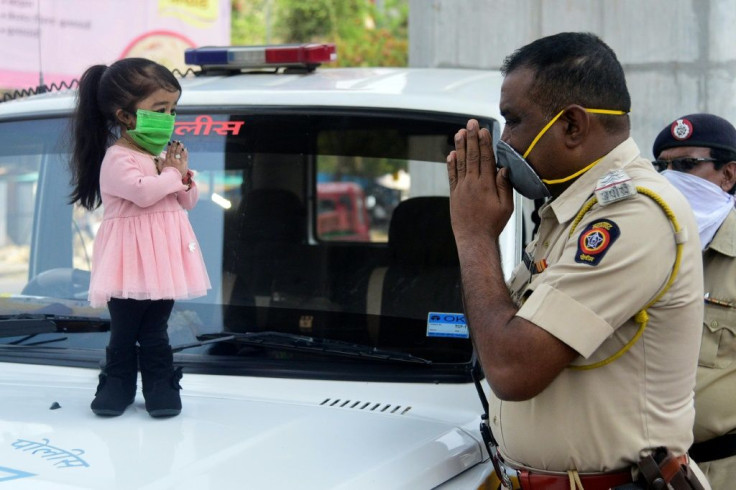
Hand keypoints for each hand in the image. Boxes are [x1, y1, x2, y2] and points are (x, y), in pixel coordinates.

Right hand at [162, 140, 188, 178]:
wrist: (172, 179)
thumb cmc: (167, 174)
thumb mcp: (161, 168)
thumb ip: (159, 162)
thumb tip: (157, 158)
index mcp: (167, 160)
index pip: (168, 152)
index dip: (169, 147)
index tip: (170, 142)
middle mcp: (172, 160)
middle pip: (174, 151)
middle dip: (175, 145)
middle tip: (176, 141)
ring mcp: (178, 161)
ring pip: (179, 152)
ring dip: (180, 147)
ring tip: (181, 143)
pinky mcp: (183, 163)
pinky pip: (184, 156)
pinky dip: (184, 152)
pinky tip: (185, 149)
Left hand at [447, 119, 513, 240]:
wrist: (474, 239)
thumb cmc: (492, 224)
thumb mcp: (506, 206)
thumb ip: (505, 186)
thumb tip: (504, 168)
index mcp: (487, 185)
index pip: (486, 159)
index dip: (484, 143)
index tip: (483, 130)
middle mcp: (472, 184)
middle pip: (472, 156)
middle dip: (471, 138)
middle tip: (470, 123)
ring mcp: (461, 188)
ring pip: (460, 163)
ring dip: (460, 146)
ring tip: (459, 132)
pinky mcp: (454, 194)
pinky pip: (452, 176)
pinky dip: (451, 164)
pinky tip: (451, 153)